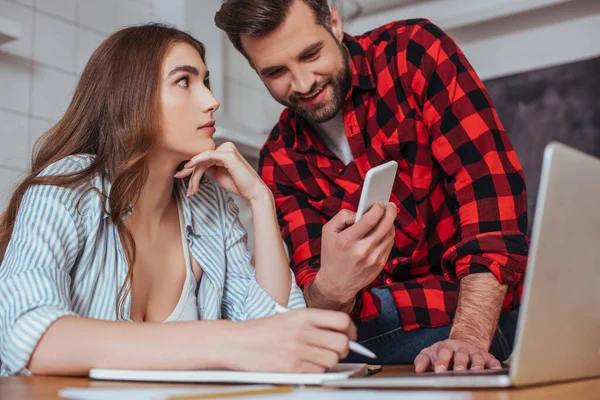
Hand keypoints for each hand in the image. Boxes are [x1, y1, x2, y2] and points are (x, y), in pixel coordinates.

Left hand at [174, 142, 268, 202]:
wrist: (253, 191)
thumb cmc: (239, 184)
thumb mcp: (219, 174)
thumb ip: (208, 168)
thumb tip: (195, 166)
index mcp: (225, 151)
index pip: (204, 157)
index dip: (191, 167)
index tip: (180, 175)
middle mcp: (226, 147)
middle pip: (202, 158)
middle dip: (189, 170)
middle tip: (177, 177)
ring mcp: (228, 149)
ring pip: (203, 159)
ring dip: (194, 173)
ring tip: (190, 187)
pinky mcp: (228, 155)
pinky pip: (208, 156)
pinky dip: (197, 161)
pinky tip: (189, 167)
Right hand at [231, 308, 356, 372]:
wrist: (237, 342)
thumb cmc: (262, 331)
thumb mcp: (289, 317)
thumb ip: (314, 324)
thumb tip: (341, 333)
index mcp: (304, 315)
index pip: (342, 320)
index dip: (352, 330)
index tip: (350, 335)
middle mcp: (303, 331)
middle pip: (342, 342)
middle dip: (344, 349)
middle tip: (337, 350)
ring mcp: (298, 350)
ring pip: (333, 359)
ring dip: (329, 361)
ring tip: (318, 358)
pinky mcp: (293, 367)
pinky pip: (319, 371)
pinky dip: (318, 371)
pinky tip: (307, 365)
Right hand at [315, 203, 396, 303]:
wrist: (336, 284)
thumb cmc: (331, 255)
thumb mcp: (328, 232)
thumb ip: (342, 217)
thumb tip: (359, 212)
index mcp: (347, 240)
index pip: (370, 219)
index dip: (378, 208)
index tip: (379, 203)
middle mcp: (362, 250)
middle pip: (385, 226)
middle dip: (390, 212)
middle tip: (390, 205)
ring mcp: (373, 259)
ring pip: (390, 235)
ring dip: (390, 223)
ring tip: (387, 216)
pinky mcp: (380, 265)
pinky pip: (389, 244)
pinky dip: (388, 235)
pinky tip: (384, 231)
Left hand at [414, 339, 501, 372]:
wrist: (464, 342)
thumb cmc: (444, 352)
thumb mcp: (431, 353)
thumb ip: (423, 360)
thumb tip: (418, 369)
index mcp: (447, 347)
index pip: (444, 353)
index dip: (441, 362)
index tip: (439, 371)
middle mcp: (462, 348)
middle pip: (461, 355)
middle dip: (460, 364)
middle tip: (458, 371)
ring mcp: (475, 352)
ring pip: (477, 358)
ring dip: (477, 365)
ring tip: (477, 372)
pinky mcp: (488, 357)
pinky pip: (493, 361)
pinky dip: (495, 365)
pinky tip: (496, 370)